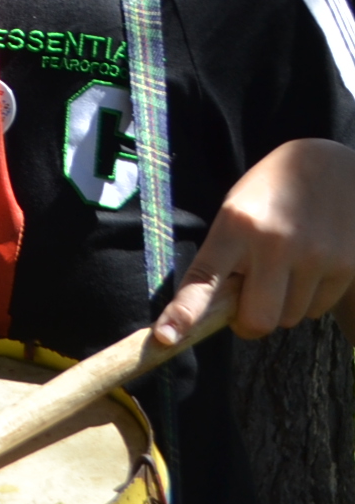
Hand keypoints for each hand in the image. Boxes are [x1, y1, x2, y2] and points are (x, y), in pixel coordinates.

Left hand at [155, 137, 354, 342]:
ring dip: (282, 305)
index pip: (202, 280)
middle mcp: (274, 243)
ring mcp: (314, 256)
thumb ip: (226, 257)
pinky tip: (312, 264)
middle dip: (249, 322)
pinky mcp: (347, 266)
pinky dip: (310, 298)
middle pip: (257, 321)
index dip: (183, 314)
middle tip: (250, 303)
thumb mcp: (237, 211)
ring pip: (288, 318)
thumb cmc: (272, 192)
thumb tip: (218, 312)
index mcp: (235, 226)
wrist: (333, 164)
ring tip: (287, 267)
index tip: (166, 338)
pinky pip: (317, 309)